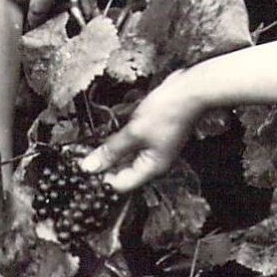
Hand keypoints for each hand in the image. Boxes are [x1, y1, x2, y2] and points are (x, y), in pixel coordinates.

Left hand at [79, 72, 200, 192]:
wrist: (189, 91)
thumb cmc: (170, 111)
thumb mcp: (134, 132)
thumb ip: (111, 151)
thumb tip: (90, 167)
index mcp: (152, 168)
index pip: (121, 185)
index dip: (102, 176)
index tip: (87, 165)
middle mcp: (155, 163)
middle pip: (124, 172)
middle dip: (106, 162)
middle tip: (88, 151)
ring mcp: (156, 150)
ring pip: (127, 157)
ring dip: (113, 149)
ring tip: (100, 138)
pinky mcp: (155, 136)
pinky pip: (134, 144)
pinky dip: (123, 138)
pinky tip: (115, 129)